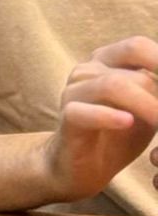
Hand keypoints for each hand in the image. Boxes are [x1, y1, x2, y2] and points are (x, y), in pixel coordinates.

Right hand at [38, 38, 157, 201]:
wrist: (82, 168)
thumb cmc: (119, 135)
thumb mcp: (149, 110)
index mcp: (107, 60)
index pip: (138, 47)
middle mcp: (88, 70)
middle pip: (135, 72)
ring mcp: (73, 92)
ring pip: (113, 86)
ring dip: (148, 106)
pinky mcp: (66, 118)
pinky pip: (85, 112)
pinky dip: (110, 117)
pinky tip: (128, 124)